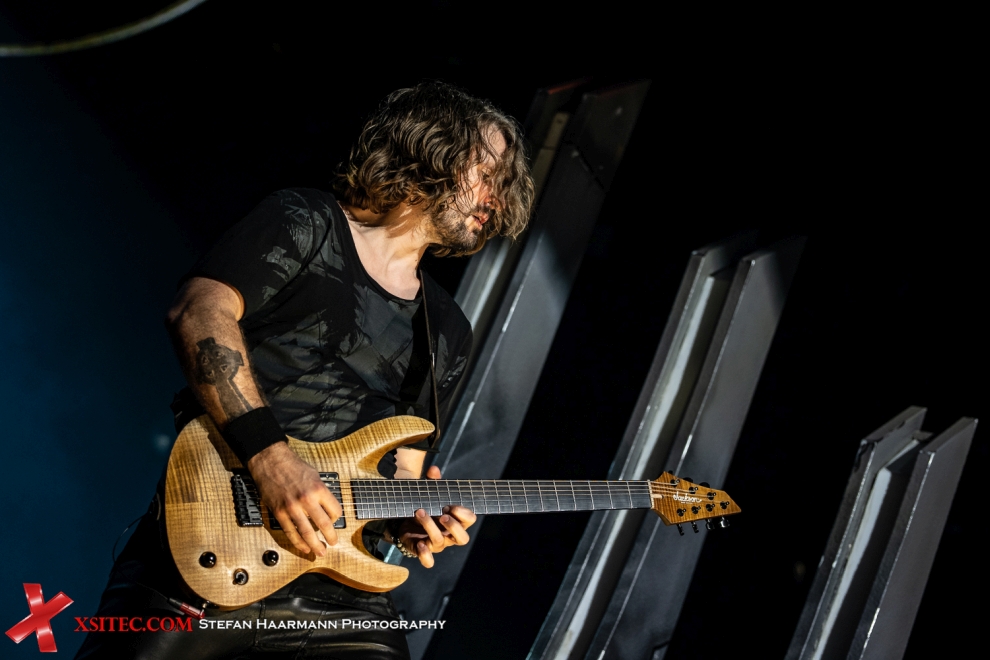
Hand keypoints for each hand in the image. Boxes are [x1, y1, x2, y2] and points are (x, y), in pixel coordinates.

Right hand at [247, 442, 341, 556]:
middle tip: (333, 543)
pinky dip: (298, 542)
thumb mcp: (314, 476)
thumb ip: (321, 493)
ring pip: (307, 533)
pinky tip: (304, 548)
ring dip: (315, 545)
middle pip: (324, 524)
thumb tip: (327, 509)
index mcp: (318, 489)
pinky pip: (290, 532)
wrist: (270, 461)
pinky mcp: (279, 513)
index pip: (335, 510)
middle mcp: (307, 499)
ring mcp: (292, 508)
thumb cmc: (293, 466)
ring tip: (321, 552)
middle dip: (331, 537)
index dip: (337, 518)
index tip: (335, 520)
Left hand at [393, 466, 476, 567]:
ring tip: (419, 512)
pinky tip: (419, 544)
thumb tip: (434, 470)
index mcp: (456, 520)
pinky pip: (428, 561)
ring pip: (440, 542)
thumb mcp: (429, 494)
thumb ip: (433, 483)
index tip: (450, 504)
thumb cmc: (425, 506)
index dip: (463, 513)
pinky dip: (425, 555)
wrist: (406, 520)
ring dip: (430, 527)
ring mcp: (437, 544)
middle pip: (462, 539)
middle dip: (453, 526)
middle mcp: (449, 535)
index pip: (470, 519)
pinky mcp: (422, 550)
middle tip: (442, 514)